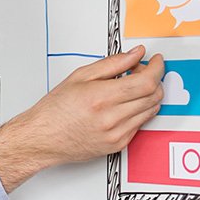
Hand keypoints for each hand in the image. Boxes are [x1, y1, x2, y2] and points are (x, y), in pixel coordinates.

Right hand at [0, 45, 164, 191]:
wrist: (42, 138)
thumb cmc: (55, 110)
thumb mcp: (80, 76)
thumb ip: (112, 63)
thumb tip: (135, 54)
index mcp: (101, 97)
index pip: (146, 81)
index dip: (157, 68)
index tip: (157, 61)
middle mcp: (111, 118)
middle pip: (153, 96)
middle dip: (154, 79)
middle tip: (142, 71)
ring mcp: (116, 134)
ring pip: (150, 111)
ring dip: (149, 95)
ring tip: (132, 88)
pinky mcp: (118, 145)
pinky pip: (141, 125)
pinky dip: (139, 111)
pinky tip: (125, 105)